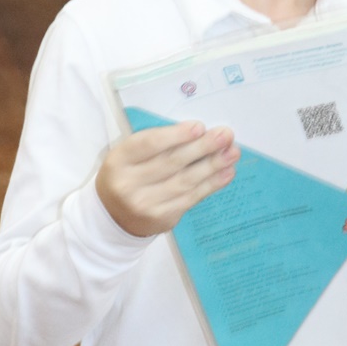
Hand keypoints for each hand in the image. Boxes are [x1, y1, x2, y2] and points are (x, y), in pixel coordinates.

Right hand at [96, 122, 238, 236]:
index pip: (148, 144)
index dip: (176, 135)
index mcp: (118, 160)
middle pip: (172, 163)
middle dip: (203, 147)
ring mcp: (146, 204)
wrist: (113, 216)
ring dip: (213, 166)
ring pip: (185, 182)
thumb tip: (200, 133)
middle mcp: (129, 184)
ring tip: (233, 153)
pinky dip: (211, 184)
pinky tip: (226, 172)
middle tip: (225, 135)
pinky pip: (191, 198)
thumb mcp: (130, 156)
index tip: (200, 126)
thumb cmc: (128, 174)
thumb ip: (157, 145)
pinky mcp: (163, 218)